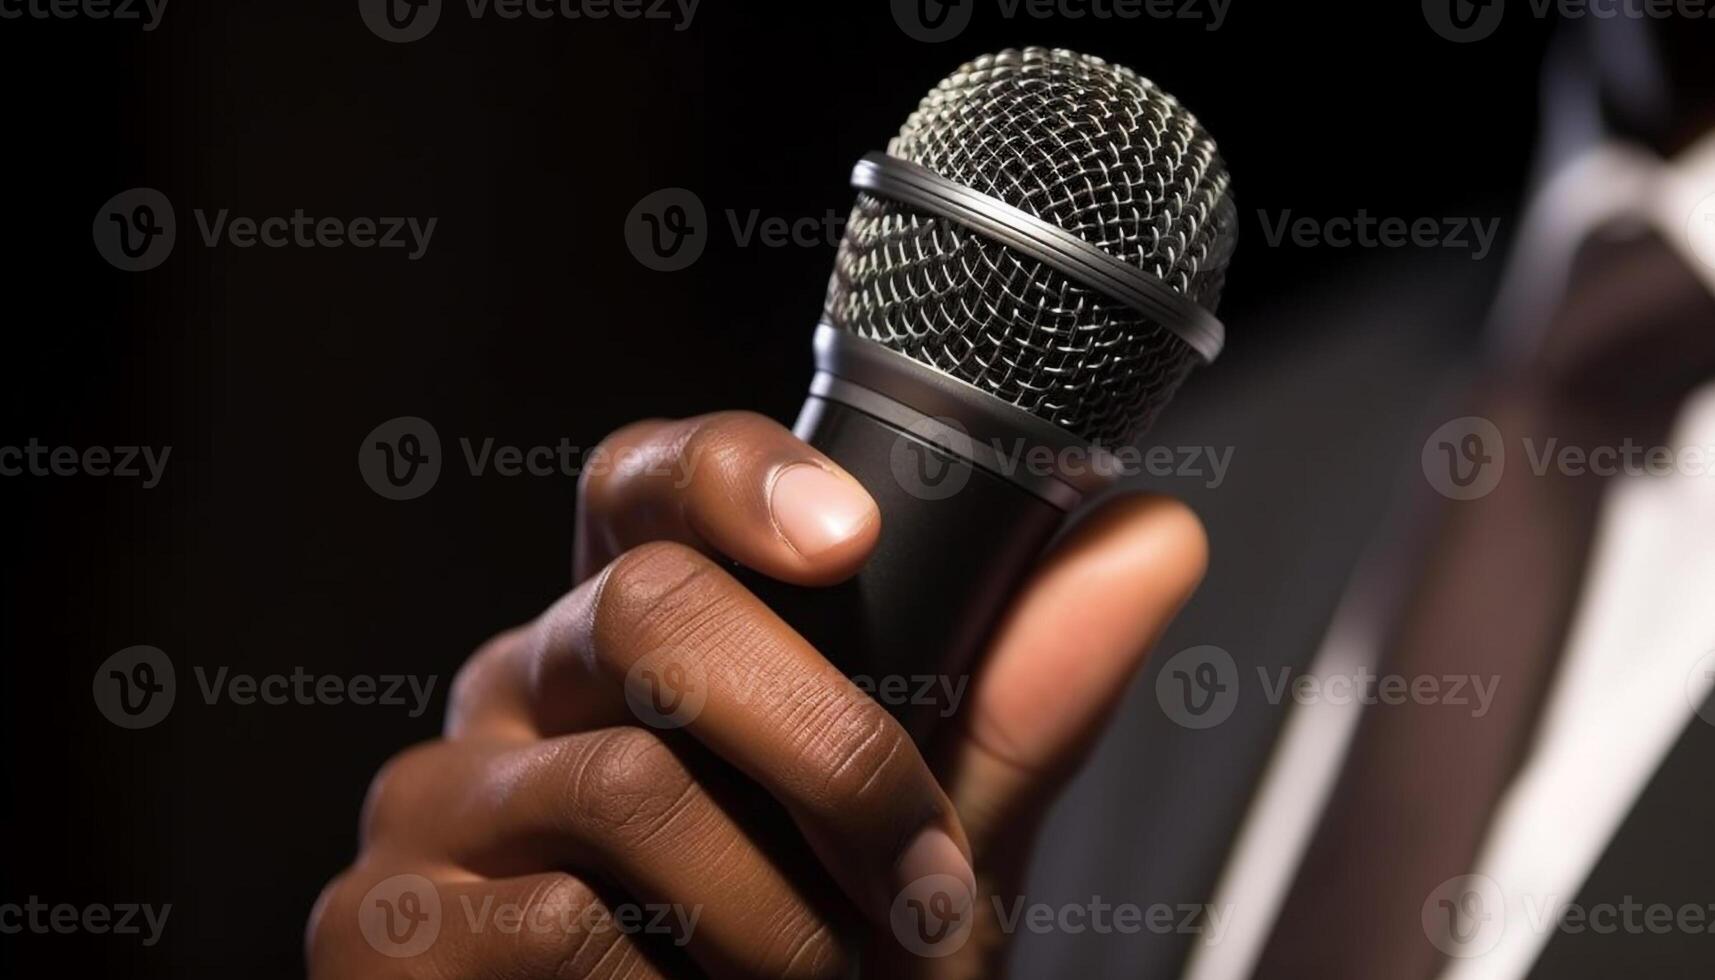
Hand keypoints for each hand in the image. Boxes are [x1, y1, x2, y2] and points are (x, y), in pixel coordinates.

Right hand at [307, 412, 1205, 977]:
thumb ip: (1020, 700)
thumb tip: (1156, 536)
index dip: (735, 473)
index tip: (849, 533)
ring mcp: (433, 805)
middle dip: (830, 749)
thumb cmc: (812, 978)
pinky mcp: (382, 932)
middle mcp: (518, 690)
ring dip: (777, 913)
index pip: (647, 483)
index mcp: (633, 639)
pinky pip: (553, 921)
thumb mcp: (931, 841)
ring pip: (624, 781)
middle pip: (647, 609)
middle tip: (920, 877)